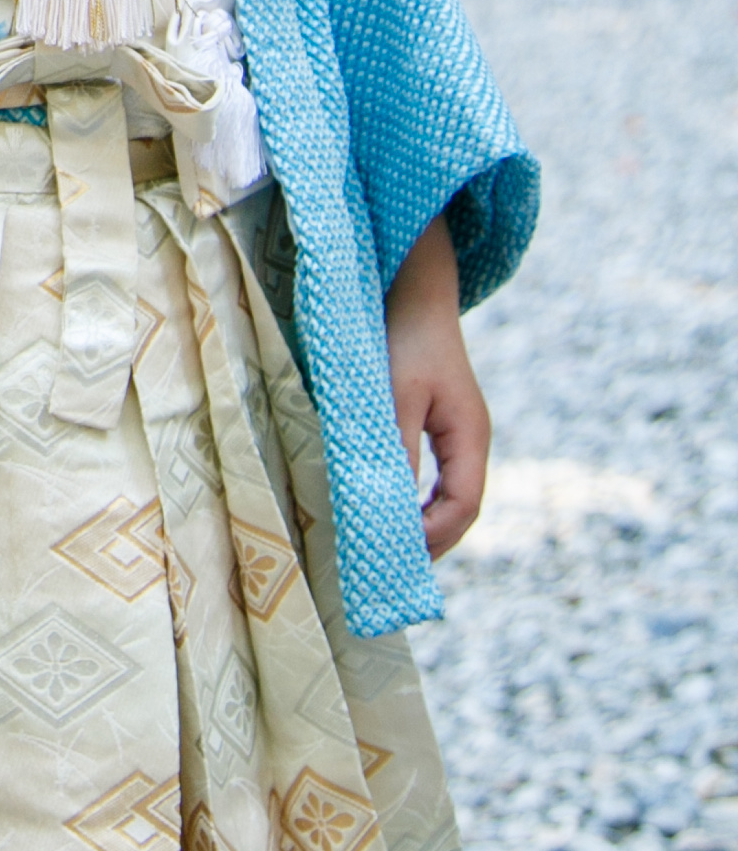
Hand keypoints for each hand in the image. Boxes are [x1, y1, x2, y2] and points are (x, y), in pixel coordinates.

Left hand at [386, 216, 488, 556]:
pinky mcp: (431, 418)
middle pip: (457, 507)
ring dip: (416, 520)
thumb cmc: (402, 334)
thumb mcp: (396, 393)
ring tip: (382, 549)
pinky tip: (381, 504)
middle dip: (427, 540)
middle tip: (386, 568)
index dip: (433, 537)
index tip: (396, 557)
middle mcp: (468, 439)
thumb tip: (390, 510)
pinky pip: (427, 472)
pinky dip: (408, 494)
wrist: (409, 282)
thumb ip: (396, 449)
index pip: (462, 506)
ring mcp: (453, 430)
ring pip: (442, 493)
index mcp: (470, 436)